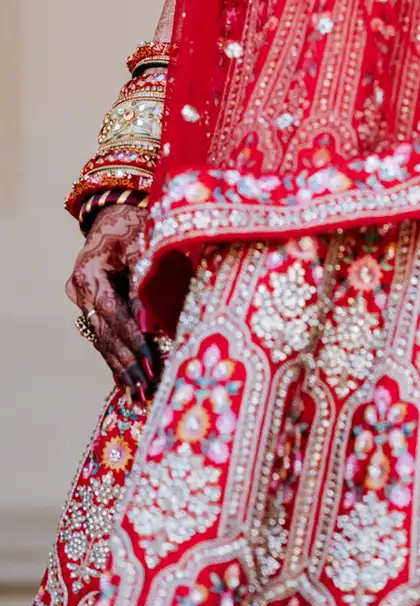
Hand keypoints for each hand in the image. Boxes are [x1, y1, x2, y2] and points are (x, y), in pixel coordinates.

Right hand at [66, 203, 157, 398]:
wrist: (114, 212)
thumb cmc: (132, 220)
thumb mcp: (141, 238)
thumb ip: (144, 276)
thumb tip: (152, 318)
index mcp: (90, 271)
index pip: (112, 312)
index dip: (131, 337)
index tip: (149, 358)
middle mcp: (81, 290)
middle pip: (104, 332)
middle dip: (126, 362)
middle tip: (145, 387)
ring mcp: (82, 300)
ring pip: (102, 339)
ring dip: (121, 367)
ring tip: (138, 393)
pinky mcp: (91, 306)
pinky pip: (103, 336)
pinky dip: (116, 357)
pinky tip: (124, 381)